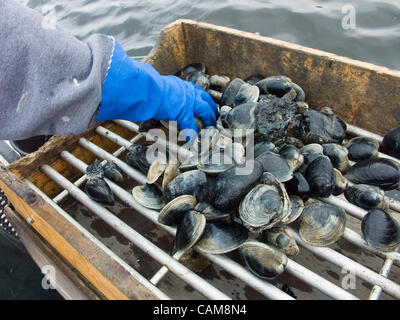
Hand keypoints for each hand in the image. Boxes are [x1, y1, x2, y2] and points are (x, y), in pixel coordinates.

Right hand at [97, 39, 217, 135]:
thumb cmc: (145, 86)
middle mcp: (186, 91)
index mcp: (179, 84)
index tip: (203, 101)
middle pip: (205, 98)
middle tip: (213, 115)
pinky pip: (191, 127)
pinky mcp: (184, 113)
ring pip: (205, 110)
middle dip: (210, 107)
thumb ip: (155, 89)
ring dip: (208, 119)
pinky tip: (192, 141)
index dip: (200, 97)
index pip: (194, 90)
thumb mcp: (154, 85)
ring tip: (210, 127)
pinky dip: (192, 135)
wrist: (146, 88)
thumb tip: (146, 88)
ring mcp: (187, 102)